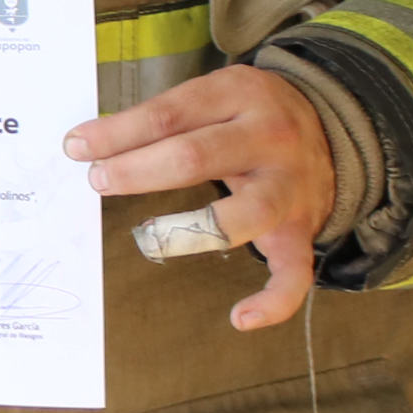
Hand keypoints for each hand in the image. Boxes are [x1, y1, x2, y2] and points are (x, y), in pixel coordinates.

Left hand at [67, 64, 336, 330]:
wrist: (334, 125)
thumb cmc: (248, 114)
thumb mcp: (214, 95)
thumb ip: (163, 118)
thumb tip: (90, 143)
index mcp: (239, 95)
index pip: (168, 116)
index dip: (118, 134)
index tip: (78, 147)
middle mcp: (269, 139)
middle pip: (194, 157)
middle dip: (137, 172)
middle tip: (99, 181)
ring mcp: (289, 187)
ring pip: (242, 216)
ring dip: (187, 231)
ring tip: (147, 236)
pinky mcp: (303, 229)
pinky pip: (295, 273)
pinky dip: (273, 302)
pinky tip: (240, 318)